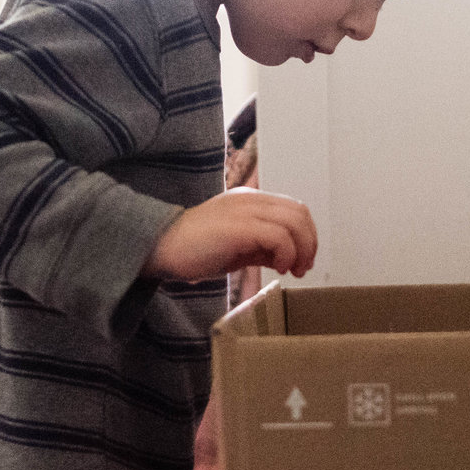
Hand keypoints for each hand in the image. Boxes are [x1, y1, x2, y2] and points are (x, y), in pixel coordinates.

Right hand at [143, 188, 318, 280]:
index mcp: (250, 200)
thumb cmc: (193, 250)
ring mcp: (245, 210)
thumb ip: (262, 247)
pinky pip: (279, 236)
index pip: (294, 209)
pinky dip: (286, 254)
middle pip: (299, 213)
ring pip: (294, 222)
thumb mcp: (237, 247)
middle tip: (302, 267)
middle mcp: (250, 199)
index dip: (306, 235)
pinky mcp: (239, 226)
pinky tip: (277, 268)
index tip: (301, 260)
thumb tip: (287, 257)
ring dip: (301, 250)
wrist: (160, 247)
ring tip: (290, 269)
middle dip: (309, 243)